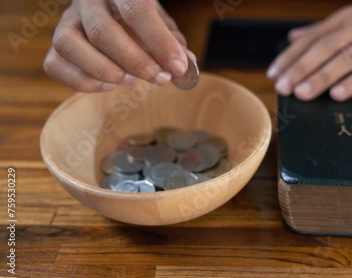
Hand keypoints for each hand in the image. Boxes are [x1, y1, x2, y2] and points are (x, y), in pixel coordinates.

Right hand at [44, 0, 194, 91]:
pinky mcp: (56, 42)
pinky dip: (81, 81)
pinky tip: (108, 85)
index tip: (177, 67)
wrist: (113, 5)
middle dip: (136, 62)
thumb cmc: (141, 17)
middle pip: (102, 31)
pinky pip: (54, 63)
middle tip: (160, 79)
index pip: (135, 9)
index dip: (158, 42)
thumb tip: (186, 66)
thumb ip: (172, 43)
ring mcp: (67, 19)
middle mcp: (88, 0)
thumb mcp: (162, 23)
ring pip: (68, 44)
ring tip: (130, 80)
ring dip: (103, 70)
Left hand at [267, 3, 351, 101]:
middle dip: (301, 68)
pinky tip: (337, 95)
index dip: (291, 56)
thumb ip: (321, 31)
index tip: (274, 74)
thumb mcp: (350, 23)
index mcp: (346, 16)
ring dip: (323, 77)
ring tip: (304, 93)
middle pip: (326, 47)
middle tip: (284, 87)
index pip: (312, 38)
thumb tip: (291, 38)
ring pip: (348, 58)